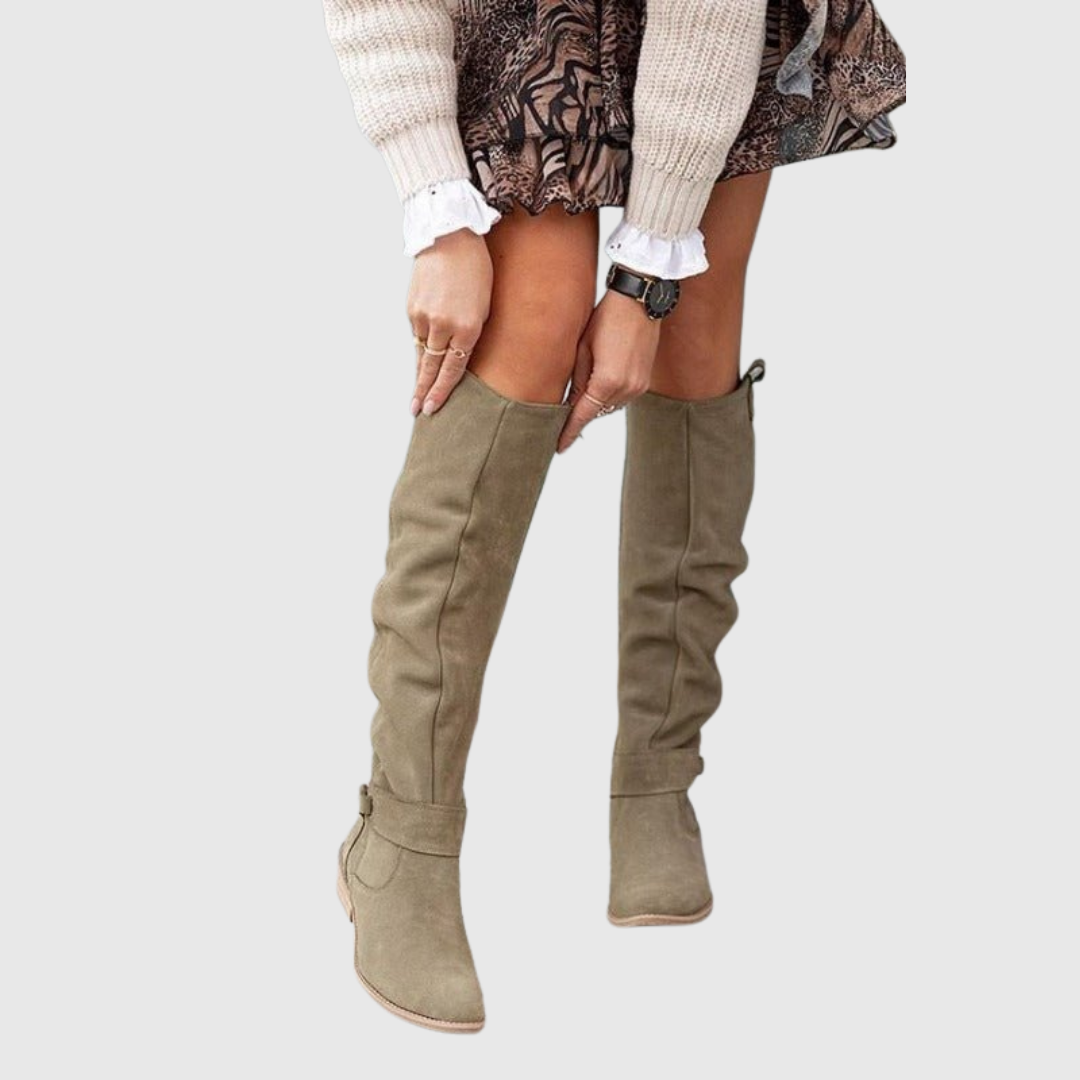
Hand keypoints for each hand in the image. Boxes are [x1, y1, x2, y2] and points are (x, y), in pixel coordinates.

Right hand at [407, 229, 492, 415]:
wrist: (449, 236)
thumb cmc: (476, 269)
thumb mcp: (486, 306)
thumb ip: (472, 333)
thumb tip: (459, 356)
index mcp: (468, 327)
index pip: (452, 370)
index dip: (441, 392)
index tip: (432, 408)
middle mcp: (443, 325)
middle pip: (430, 368)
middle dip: (423, 392)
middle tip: (417, 411)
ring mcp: (424, 316)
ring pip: (421, 353)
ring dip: (419, 373)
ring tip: (416, 394)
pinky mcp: (412, 307)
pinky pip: (417, 336)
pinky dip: (420, 348)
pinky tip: (420, 360)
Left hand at [558, 289, 660, 452]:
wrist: (640, 301)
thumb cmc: (607, 317)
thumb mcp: (583, 348)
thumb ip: (577, 380)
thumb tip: (569, 403)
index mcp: (607, 381)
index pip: (583, 415)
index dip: (569, 432)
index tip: (559, 446)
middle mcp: (626, 388)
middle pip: (597, 413)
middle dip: (580, 417)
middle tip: (562, 422)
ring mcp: (638, 386)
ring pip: (610, 408)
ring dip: (595, 407)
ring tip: (578, 402)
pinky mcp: (644, 381)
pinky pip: (622, 399)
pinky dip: (608, 398)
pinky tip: (599, 389)